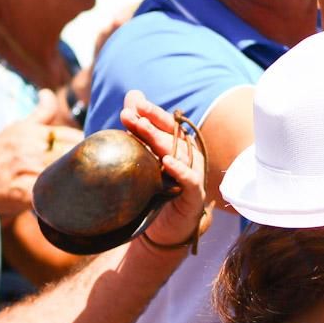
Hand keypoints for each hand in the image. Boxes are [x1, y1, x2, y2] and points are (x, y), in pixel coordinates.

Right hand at [0, 90, 82, 221]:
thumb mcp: (16, 128)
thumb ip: (40, 113)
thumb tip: (48, 92)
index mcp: (31, 131)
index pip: (73, 135)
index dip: (88, 146)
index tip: (95, 154)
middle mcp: (30, 147)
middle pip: (74, 153)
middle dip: (88, 162)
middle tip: (98, 172)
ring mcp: (27, 169)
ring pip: (66, 172)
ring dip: (80, 180)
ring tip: (90, 187)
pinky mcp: (25, 192)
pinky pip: (53, 195)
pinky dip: (64, 199)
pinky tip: (73, 202)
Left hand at [119, 90, 207, 251]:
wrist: (166, 228)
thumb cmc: (157, 188)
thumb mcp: (145, 155)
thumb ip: (140, 127)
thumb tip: (132, 94)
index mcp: (179, 144)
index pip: (167, 123)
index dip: (152, 112)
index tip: (133, 104)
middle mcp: (189, 156)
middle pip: (171, 135)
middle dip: (149, 123)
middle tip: (129, 115)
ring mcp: (194, 174)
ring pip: (179, 153)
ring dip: (158, 140)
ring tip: (140, 129)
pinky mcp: (195, 195)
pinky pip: (190, 179)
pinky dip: (180, 170)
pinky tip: (166, 162)